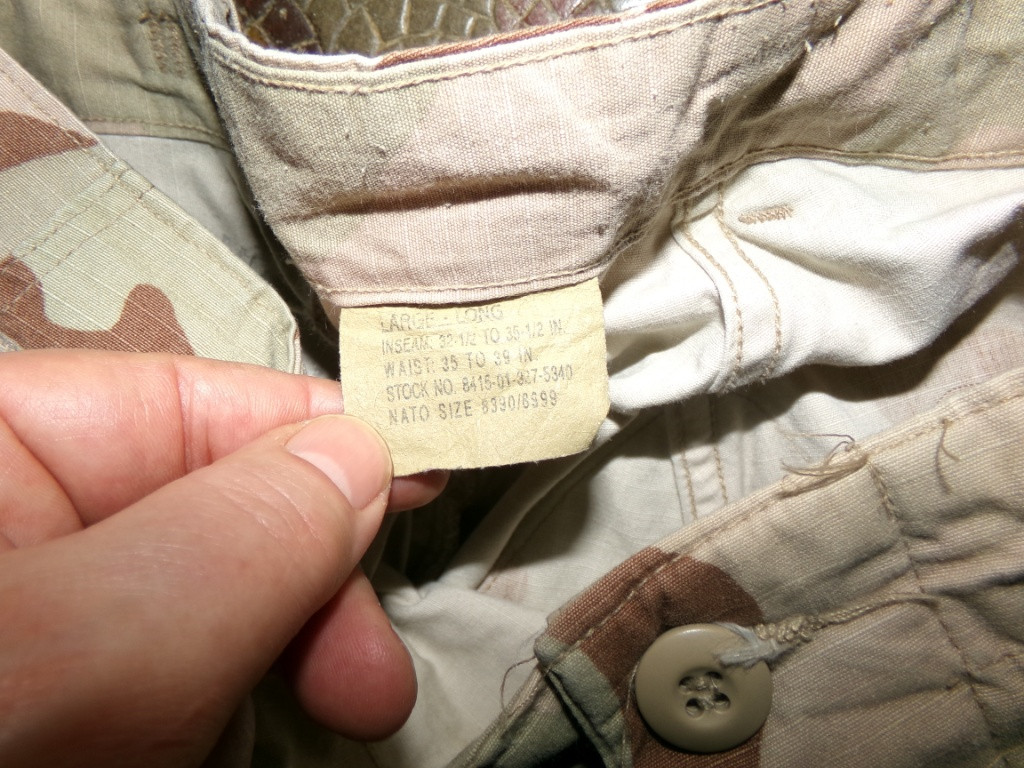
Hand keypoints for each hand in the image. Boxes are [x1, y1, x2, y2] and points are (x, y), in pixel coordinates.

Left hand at [0, 350, 446, 766]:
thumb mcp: (96, 640)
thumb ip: (238, 535)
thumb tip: (364, 451)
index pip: (185, 400)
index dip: (315, 429)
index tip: (425, 466)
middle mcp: (24, 521)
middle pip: (212, 509)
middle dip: (311, 577)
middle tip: (376, 664)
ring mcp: (49, 617)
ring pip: (207, 600)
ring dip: (287, 648)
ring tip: (347, 704)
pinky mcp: (69, 699)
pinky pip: (174, 673)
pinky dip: (227, 702)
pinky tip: (233, 738)